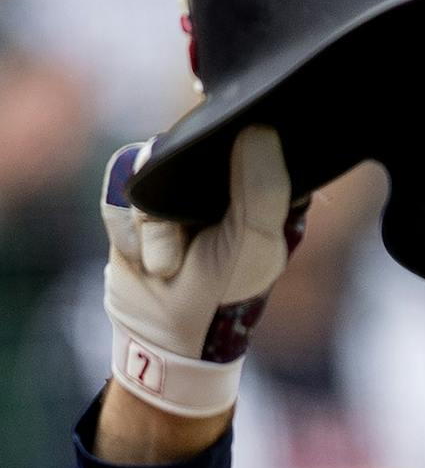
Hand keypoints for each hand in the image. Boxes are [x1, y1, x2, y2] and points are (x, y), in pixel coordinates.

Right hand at [101, 124, 303, 420]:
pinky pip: (118, 186)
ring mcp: (176, 186)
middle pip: (186, 147)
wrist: (164, 337)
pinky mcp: (135, 198)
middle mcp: (221, 179)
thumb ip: (262, 191)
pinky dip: (125, 229)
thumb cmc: (223, 295)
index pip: (248, 135)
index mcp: (263, 184)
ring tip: (165, 266)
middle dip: (177, 207)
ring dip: (152, 227)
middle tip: (187, 250)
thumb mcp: (254, 247)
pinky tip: (142, 260)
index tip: (216, 194)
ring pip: (147, 169)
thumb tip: (258, 130)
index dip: (230, 152)